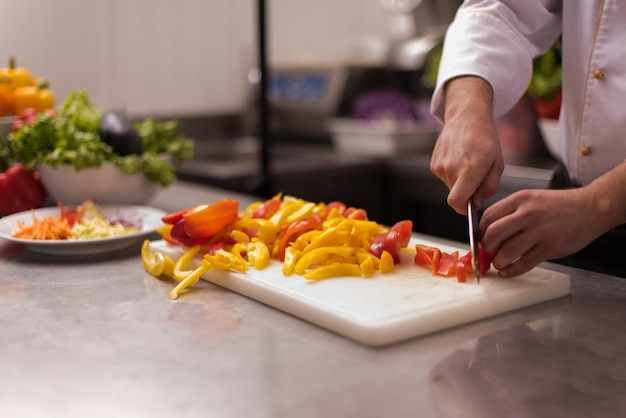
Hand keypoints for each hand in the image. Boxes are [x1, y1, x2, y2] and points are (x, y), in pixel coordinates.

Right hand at [430, 76, 503, 213]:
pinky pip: (444, 178)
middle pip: (456, 195)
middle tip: (477, 174)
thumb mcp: (497, 164)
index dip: (462, 209)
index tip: (469, 207)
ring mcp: (440, 166)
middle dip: (467, 191)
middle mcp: (451, 168)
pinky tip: (459, 158)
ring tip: (468, 162)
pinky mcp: (434, 164)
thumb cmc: (485, 138)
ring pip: (450, 186)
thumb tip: (476, 203)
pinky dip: (452, 173)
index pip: (457, 201)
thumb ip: (488, 188)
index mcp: (470, 169)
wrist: (466, 116)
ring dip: (460, 181)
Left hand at [479, 188, 604, 276]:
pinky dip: (511, 271)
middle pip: (493, 234)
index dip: (480, 231)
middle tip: (487, 251)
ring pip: (507, 251)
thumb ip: (510, 212)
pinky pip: (524, 263)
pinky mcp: (551, 247)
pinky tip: (507, 271)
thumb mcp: (531, 199)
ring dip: (498, 261)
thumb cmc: (558, 206)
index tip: (480, 238)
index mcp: (520, 199)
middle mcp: (528, 214)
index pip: (488, 216)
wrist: (590, 208)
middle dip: (486, 247)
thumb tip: (488, 232)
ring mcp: (540, 231)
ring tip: (499, 262)